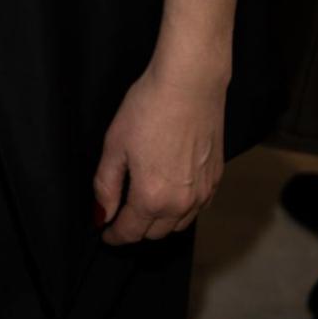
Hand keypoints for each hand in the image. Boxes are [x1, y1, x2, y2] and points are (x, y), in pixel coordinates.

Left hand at [92, 61, 225, 244]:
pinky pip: (197, 208)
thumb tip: (101, 214)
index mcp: (151, 197)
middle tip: (121, 215)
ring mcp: (203, 194)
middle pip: (154, 233)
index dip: (113, 234)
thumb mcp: (115, 144)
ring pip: (178, 224)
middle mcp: (180, 203)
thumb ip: (106, 184)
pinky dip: (182, 209)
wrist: (189, 84)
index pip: (130, 232)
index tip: (105, 231)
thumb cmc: (149, 107)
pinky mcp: (216, 180)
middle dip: (136, 228)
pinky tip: (172, 191)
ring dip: (160, 222)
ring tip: (145, 205)